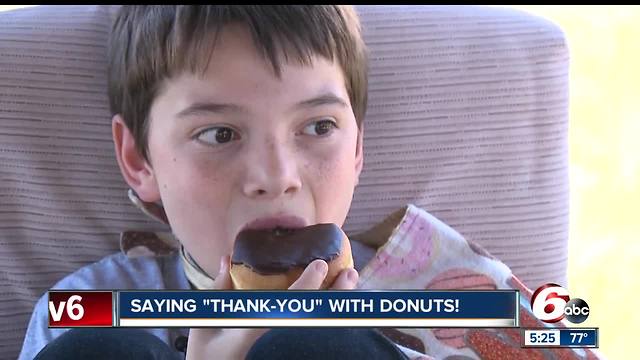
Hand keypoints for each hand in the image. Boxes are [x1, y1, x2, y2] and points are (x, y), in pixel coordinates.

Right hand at [186, 256, 358, 359]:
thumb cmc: (208, 348)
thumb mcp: (209, 317)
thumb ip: (221, 288)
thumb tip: (227, 258)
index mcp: (256, 326)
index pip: (288, 305)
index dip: (306, 285)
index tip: (320, 266)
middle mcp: (274, 333)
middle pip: (312, 313)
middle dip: (334, 293)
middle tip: (350, 273)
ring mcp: (280, 338)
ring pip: (316, 319)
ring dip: (334, 299)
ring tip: (350, 280)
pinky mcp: (281, 341)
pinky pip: (308, 322)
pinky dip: (324, 308)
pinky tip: (334, 296)